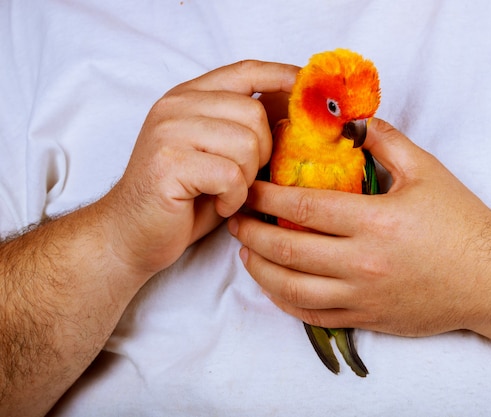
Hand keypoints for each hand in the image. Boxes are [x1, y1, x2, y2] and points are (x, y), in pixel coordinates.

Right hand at [100, 60, 298, 276]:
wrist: (132, 234)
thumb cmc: (183, 197)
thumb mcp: (219, 152)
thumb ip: (245, 127)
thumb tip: (294, 110)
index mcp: (190, 97)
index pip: (245, 71)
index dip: (281, 75)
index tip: (306, 86)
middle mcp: (176, 106)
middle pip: (253, 113)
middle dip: (261, 152)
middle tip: (242, 177)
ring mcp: (168, 132)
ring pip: (246, 144)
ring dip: (246, 179)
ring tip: (226, 193)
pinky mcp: (168, 163)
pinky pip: (231, 176)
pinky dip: (234, 198)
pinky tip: (219, 206)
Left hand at [228, 118, 490, 336]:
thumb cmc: (461, 223)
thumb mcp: (427, 170)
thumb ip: (385, 140)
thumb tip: (350, 122)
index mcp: (375, 221)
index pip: (303, 208)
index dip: (267, 198)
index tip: (248, 188)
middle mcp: (363, 263)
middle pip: (288, 251)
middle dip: (252, 233)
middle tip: (235, 218)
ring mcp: (363, 295)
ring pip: (293, 289)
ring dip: (261, 271)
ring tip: (245, 252)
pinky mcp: (367, 317)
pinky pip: (314, 316)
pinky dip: (286, 302)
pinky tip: (275, 286)